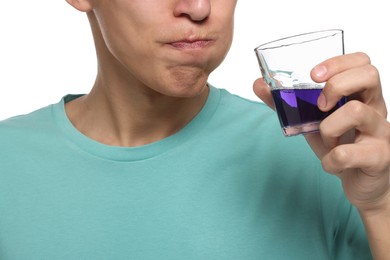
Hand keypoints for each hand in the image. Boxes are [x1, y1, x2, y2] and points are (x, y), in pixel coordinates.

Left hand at [253, 52, 389, 212]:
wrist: (361, 183)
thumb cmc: (340, 146)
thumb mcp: (312, 121)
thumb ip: (288, 103)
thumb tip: (258, 84)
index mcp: (361, 96)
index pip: (361, 62)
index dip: (337, 62)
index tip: (313, 75)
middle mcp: (376, 108)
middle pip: (369, 74)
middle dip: (335, 85)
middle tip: (320, 106)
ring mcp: (381, 131)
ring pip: (357, 112)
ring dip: (328, 128)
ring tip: (327, 141)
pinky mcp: (380, 157)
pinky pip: (348, 153)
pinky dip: (330, 160)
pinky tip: (331, 163)